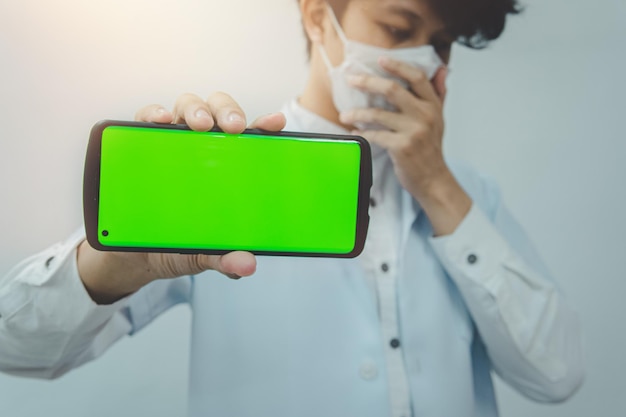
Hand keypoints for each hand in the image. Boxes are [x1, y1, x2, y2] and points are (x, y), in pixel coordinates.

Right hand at [78, 92, 285, 303]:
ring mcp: (172, 141)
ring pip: (187, 107)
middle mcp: (203, 145)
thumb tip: (247, 264)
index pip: (251, 138)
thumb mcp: (204, 254)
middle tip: (234, 128)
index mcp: (229, 164)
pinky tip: (160, 120)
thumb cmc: (180, 242)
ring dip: (196, 109)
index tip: (276, 124)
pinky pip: (144, 118)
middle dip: (229, 111)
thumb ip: (224, 258)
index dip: (264, 126)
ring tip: (201, 125)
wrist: (136, 255)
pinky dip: (152, 112)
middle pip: (219, 111)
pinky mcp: (141, 144)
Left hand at [338, 58, 470, 235]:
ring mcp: (413, 131)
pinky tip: (354, 131)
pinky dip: (362, 133)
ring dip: (357, 113)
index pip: (417, 77)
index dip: (398, 65)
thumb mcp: (439, 118)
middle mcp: (425, 115)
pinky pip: (375, 135)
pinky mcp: (401, 147)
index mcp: (433, 105)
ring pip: (378, 114)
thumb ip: (439, 93)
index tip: (380, 59)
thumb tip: (442, 70)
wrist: (433, 178)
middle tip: (351, 80)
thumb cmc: (431, 148)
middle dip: (367, 82)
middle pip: (392, 89)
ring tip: (345, 114)